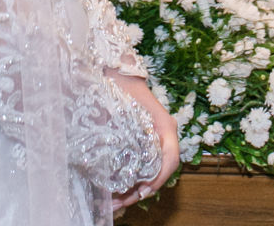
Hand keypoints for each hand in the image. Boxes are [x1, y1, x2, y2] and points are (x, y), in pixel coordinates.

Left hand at [109, 70, 179, 213]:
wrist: (118, 71)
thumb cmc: (122, 84)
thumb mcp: (122, 104)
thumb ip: (118, 124)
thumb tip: (103, 153)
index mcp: (164, 126)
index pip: (171, 158)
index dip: (159, 178)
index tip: (143, 191)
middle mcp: (164, 135)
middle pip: (161, 170)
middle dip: (143, 190)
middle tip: (121, 203)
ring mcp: (155, 139)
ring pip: (152, 170)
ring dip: (136, 189)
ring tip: (115, 203)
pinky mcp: (145, 142)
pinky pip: (145, 165)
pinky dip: (133, 180)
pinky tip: (116, 189)